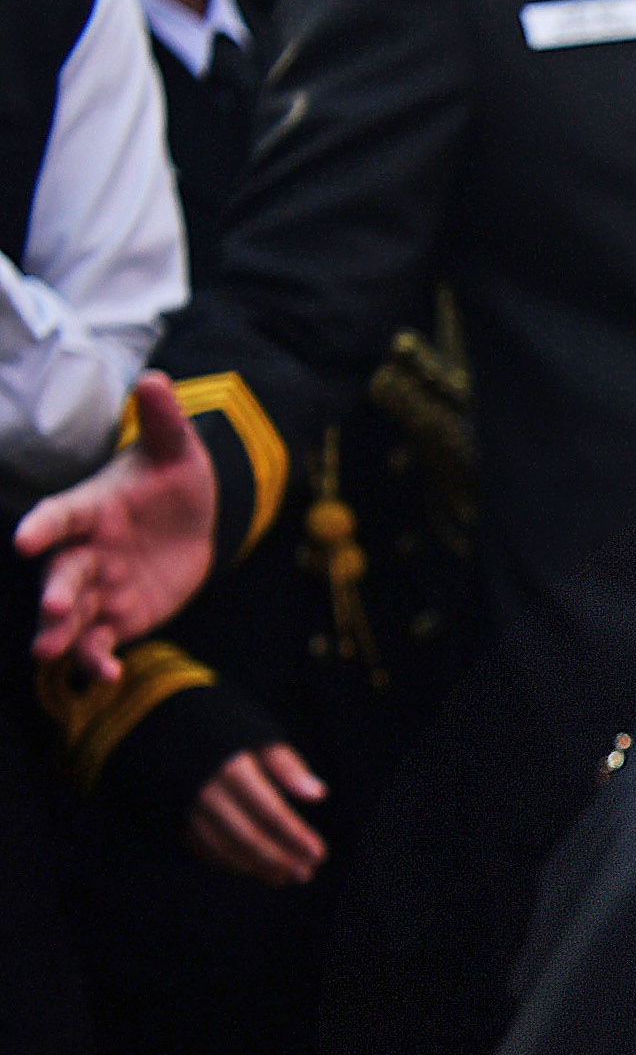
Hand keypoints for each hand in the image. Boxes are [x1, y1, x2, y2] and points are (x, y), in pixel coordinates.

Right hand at [17, 374, 218, 678]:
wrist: (188, 524)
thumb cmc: (172, 482)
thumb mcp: (179, 453)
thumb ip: (163, 423)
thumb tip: (154, 378)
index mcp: (90, 509)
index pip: (60, 515)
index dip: (44, 526)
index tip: (27, 539)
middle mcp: (85, 551)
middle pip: (63, 572)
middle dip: (55, 590)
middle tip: (52, 609)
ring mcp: (97, 587)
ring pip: (73, 613)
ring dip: (60, 632)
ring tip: (48, 651)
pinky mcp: (117, 618)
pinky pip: (101, 641)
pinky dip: (98, 658)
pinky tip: (105, 675)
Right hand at [187, 741, 326, 885]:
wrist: (171, 732)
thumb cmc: (227, 735)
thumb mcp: (260, 740)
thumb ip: (288, 767)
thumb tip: (318, 794)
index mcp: (231, 770)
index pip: (270, 812)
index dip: (295, 836)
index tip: (319, 854)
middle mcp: (205, 792)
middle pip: (248, 836)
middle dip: (279, 858)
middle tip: (306, 873)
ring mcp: (186, 808)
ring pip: (225, 848)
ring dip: (258, 867)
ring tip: (286, 876)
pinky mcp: (175, 818)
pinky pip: (204, 848)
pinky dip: (231, 863)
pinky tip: (256, 869)